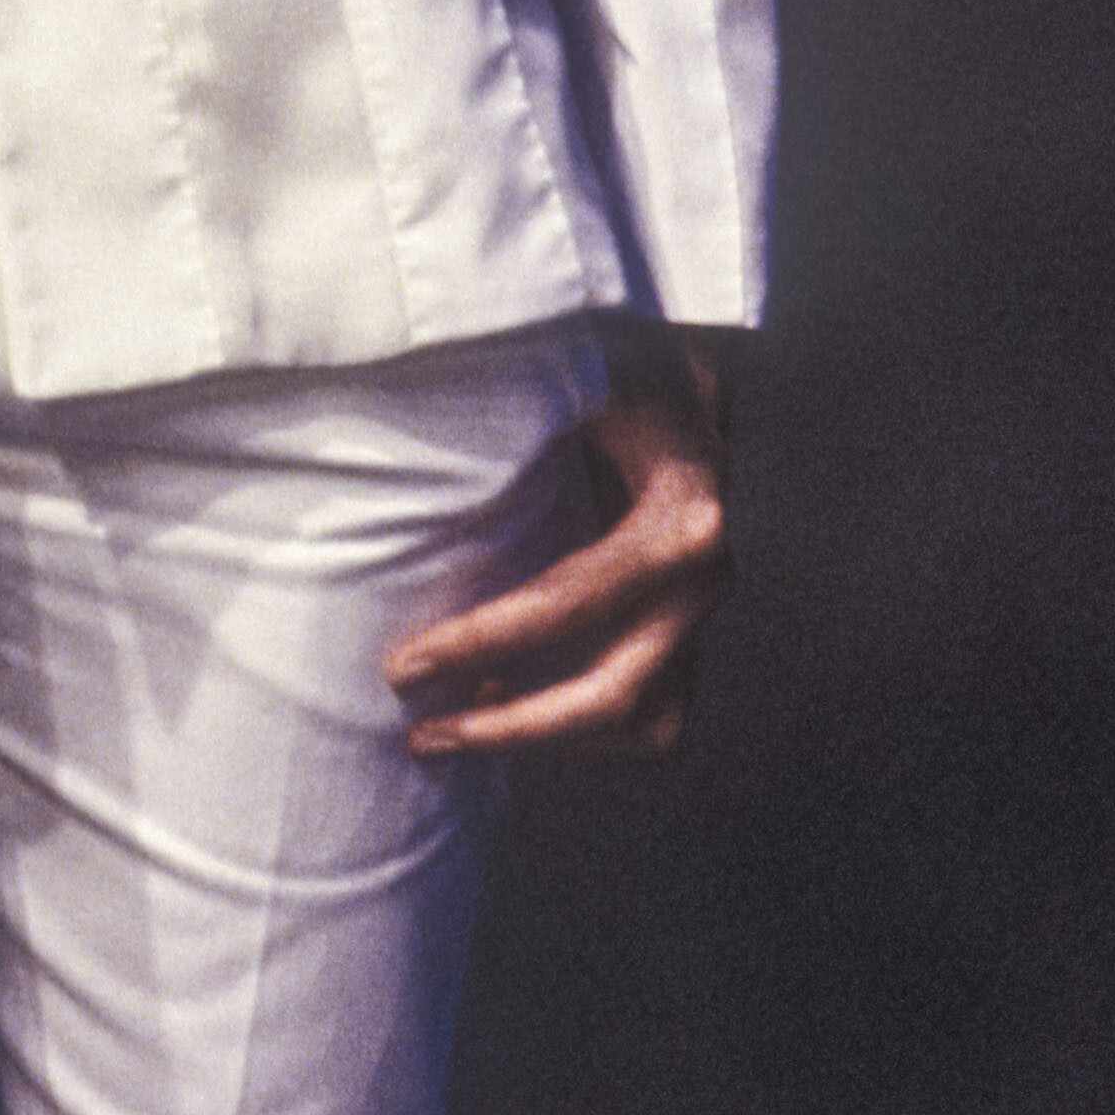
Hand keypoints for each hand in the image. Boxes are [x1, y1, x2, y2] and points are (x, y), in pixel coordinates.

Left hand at [386, 337, 730, 761]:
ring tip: (454, 735)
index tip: (405, 666)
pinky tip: (505, 707)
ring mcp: (709, 615)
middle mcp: (706, 580)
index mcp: (680, 515)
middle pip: (614, 692)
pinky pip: (651, 712)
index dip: (482, 641)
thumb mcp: (587, 372)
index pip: (569, 600)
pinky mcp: (698, 634)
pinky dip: (580, 729)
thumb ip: (528, 405)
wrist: (700, 388)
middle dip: (513, 727)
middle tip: (422, 734)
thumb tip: (412, 436)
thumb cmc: (630, 374)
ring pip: (646, 722)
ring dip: (549, 742)